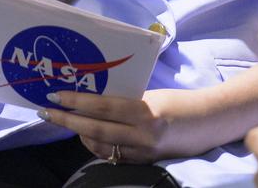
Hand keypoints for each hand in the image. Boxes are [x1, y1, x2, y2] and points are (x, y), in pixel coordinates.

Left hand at [38, 87, 204, 163]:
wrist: (210, 123)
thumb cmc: (182, 102)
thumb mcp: (154, 96)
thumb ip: (128, 101)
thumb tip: (97, 99)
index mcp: (146, 112)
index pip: (104, 107)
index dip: (77, 102)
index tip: (56, 96)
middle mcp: (142, 135)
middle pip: (96, 129)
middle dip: (68, 120)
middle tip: (47, 111)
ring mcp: (142, 152)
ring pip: (101, 145)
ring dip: (79, 133)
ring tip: (65, 119)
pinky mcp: (144, 162)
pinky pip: (113, 154)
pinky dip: (96, 144)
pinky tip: (87, 134)